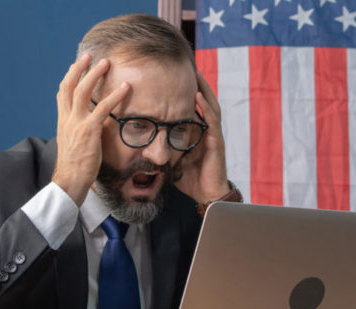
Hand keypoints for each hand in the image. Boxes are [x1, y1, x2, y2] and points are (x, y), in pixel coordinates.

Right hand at [52, 53, 130, 205]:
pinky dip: (115, 96)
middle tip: (91, 56)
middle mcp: (67, 119)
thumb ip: (78, 131)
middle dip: (80, 69)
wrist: (69, 181)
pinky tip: (125, 87)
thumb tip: (87, 127)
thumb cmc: (74, 166)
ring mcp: (76, 124)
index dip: (69, 77)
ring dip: (94, 75)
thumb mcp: (72, 144)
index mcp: (62, 122)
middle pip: (70, 86)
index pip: (62, 93)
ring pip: (82, 92)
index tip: (76, 65)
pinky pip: (102, 108)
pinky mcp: (89, 131)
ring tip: (106, 63)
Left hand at [174, 71, 230, 203]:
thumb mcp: (172, 160)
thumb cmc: (191, 179)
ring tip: (195, 73)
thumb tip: (140, 146)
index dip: (186, 93)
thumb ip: (162, 150)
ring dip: (203, 88)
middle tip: (189, 66)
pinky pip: (211, 120)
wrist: (206, 195)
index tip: (176, 78)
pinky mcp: (216, 141)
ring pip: (210, 105)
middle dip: (197, 84)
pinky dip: (205, 106)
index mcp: (197, 133)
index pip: (192, 108)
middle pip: (203, 102)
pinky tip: (198, 95)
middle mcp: (206, 130)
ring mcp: (213, 134)